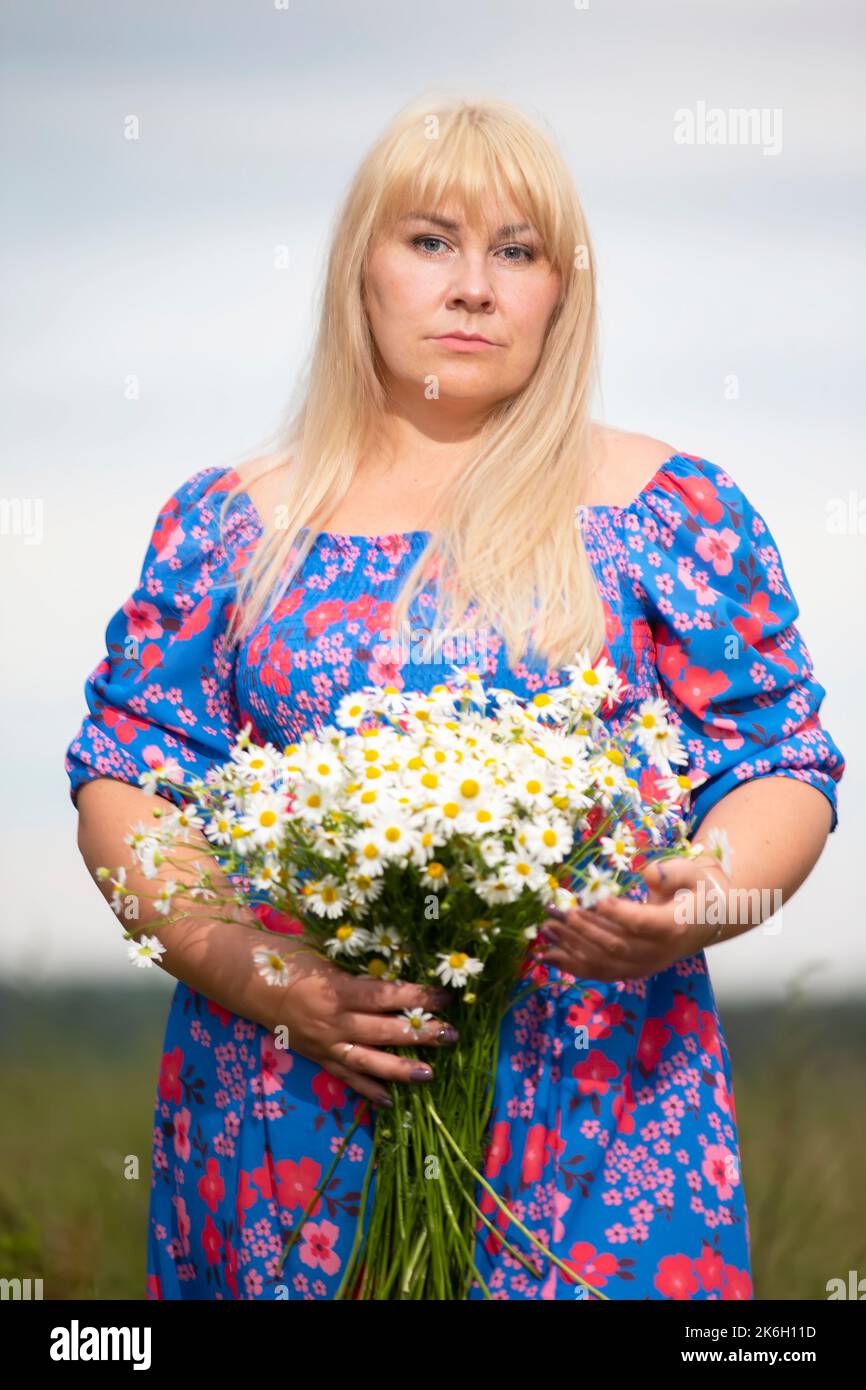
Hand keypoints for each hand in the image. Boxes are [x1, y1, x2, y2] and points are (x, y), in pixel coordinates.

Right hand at [265, 945, 458, 1109]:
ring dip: (399, 1069)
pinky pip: (344, 1076)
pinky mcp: (314, 1056)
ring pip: (367, 1061)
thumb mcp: (324, 954)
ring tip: (429, 1074)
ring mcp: (323, 1043)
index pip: (387, 997)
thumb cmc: (284, 956)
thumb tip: (395, 972)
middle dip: (421, 1034)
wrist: (243, 978)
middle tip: (451, 1035)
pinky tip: (387, 1099)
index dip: (418, 998)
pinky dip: (366, 1089)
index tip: (445, 997)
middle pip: (384, 1031)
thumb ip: (357, 969)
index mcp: (337, 991)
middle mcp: (332, 1022)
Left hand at [537, 855, 734, 981]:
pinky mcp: (631, 972)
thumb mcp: (692, 873)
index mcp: (674, 926)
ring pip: (603, 962)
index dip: (618, 914)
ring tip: (547, 927)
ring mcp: (644, 966)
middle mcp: (658, 952)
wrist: (706, 921)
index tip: (596, 899)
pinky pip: (599, 973)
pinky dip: (572, 966)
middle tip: (558, 911)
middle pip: (616, 945)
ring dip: (571, 947)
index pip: (642, 924)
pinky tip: (548, 955)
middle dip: (583, 929)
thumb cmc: (694, 891)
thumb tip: (648, 873)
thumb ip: (672, 872)